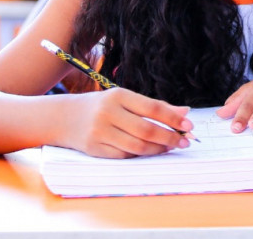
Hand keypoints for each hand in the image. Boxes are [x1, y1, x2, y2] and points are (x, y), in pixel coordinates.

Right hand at [60, 87, 194, 157]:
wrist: (63, 117)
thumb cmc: (101, 106)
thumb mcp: (125, 99)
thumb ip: (154, 106)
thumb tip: (184, 113)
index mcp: (118, 95)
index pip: (153, 108)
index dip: (173, 118)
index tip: (189, 126)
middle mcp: (108, 112)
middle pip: (146, 129)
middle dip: (169, 137)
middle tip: (184, 142)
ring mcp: (99, 132)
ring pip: (137, 146)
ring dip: (158, 149)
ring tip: (170, 147)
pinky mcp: (94, 149)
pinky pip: (124, 156)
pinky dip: (141, 155)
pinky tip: (151, 151)